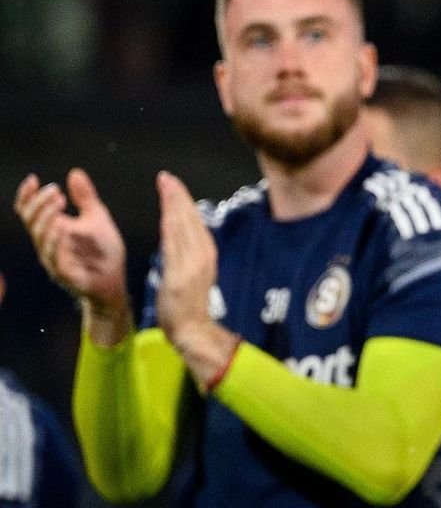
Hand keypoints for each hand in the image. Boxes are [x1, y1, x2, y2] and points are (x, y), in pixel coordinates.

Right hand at [14, 169, 127, 315]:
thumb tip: (75, 173)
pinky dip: (55, 241)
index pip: (29, 211)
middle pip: (30, 220)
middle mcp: (47, 242)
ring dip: (46, 217)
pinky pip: (53, 257)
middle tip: (55, 190)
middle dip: (39, 203)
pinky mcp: (63, 273)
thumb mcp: (97, 218)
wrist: (115, 281)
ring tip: (58, 201)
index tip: (33, 179)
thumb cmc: (103, 251)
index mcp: (52, 228)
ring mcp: (53, 258)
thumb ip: (85, 198)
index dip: (27, 196)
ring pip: (39, 237)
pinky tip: (63, 227)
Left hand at [155, 171, 218, 347]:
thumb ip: (184, 254)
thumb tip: (177, 234)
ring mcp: (193, 265)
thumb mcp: (190, 274)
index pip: (195, 222)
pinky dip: (172, 227)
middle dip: (179, 197)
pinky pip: (175, 246)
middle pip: (190, 220)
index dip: (184, 202)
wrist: (192, 330)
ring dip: (175, 205)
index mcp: (206, 254)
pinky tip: (166, 212)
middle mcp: (203, 256)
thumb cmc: (188, 306)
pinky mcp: (181, 275)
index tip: (174, 185)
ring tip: (166, 185)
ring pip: (184, 228)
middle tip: (167, 177)